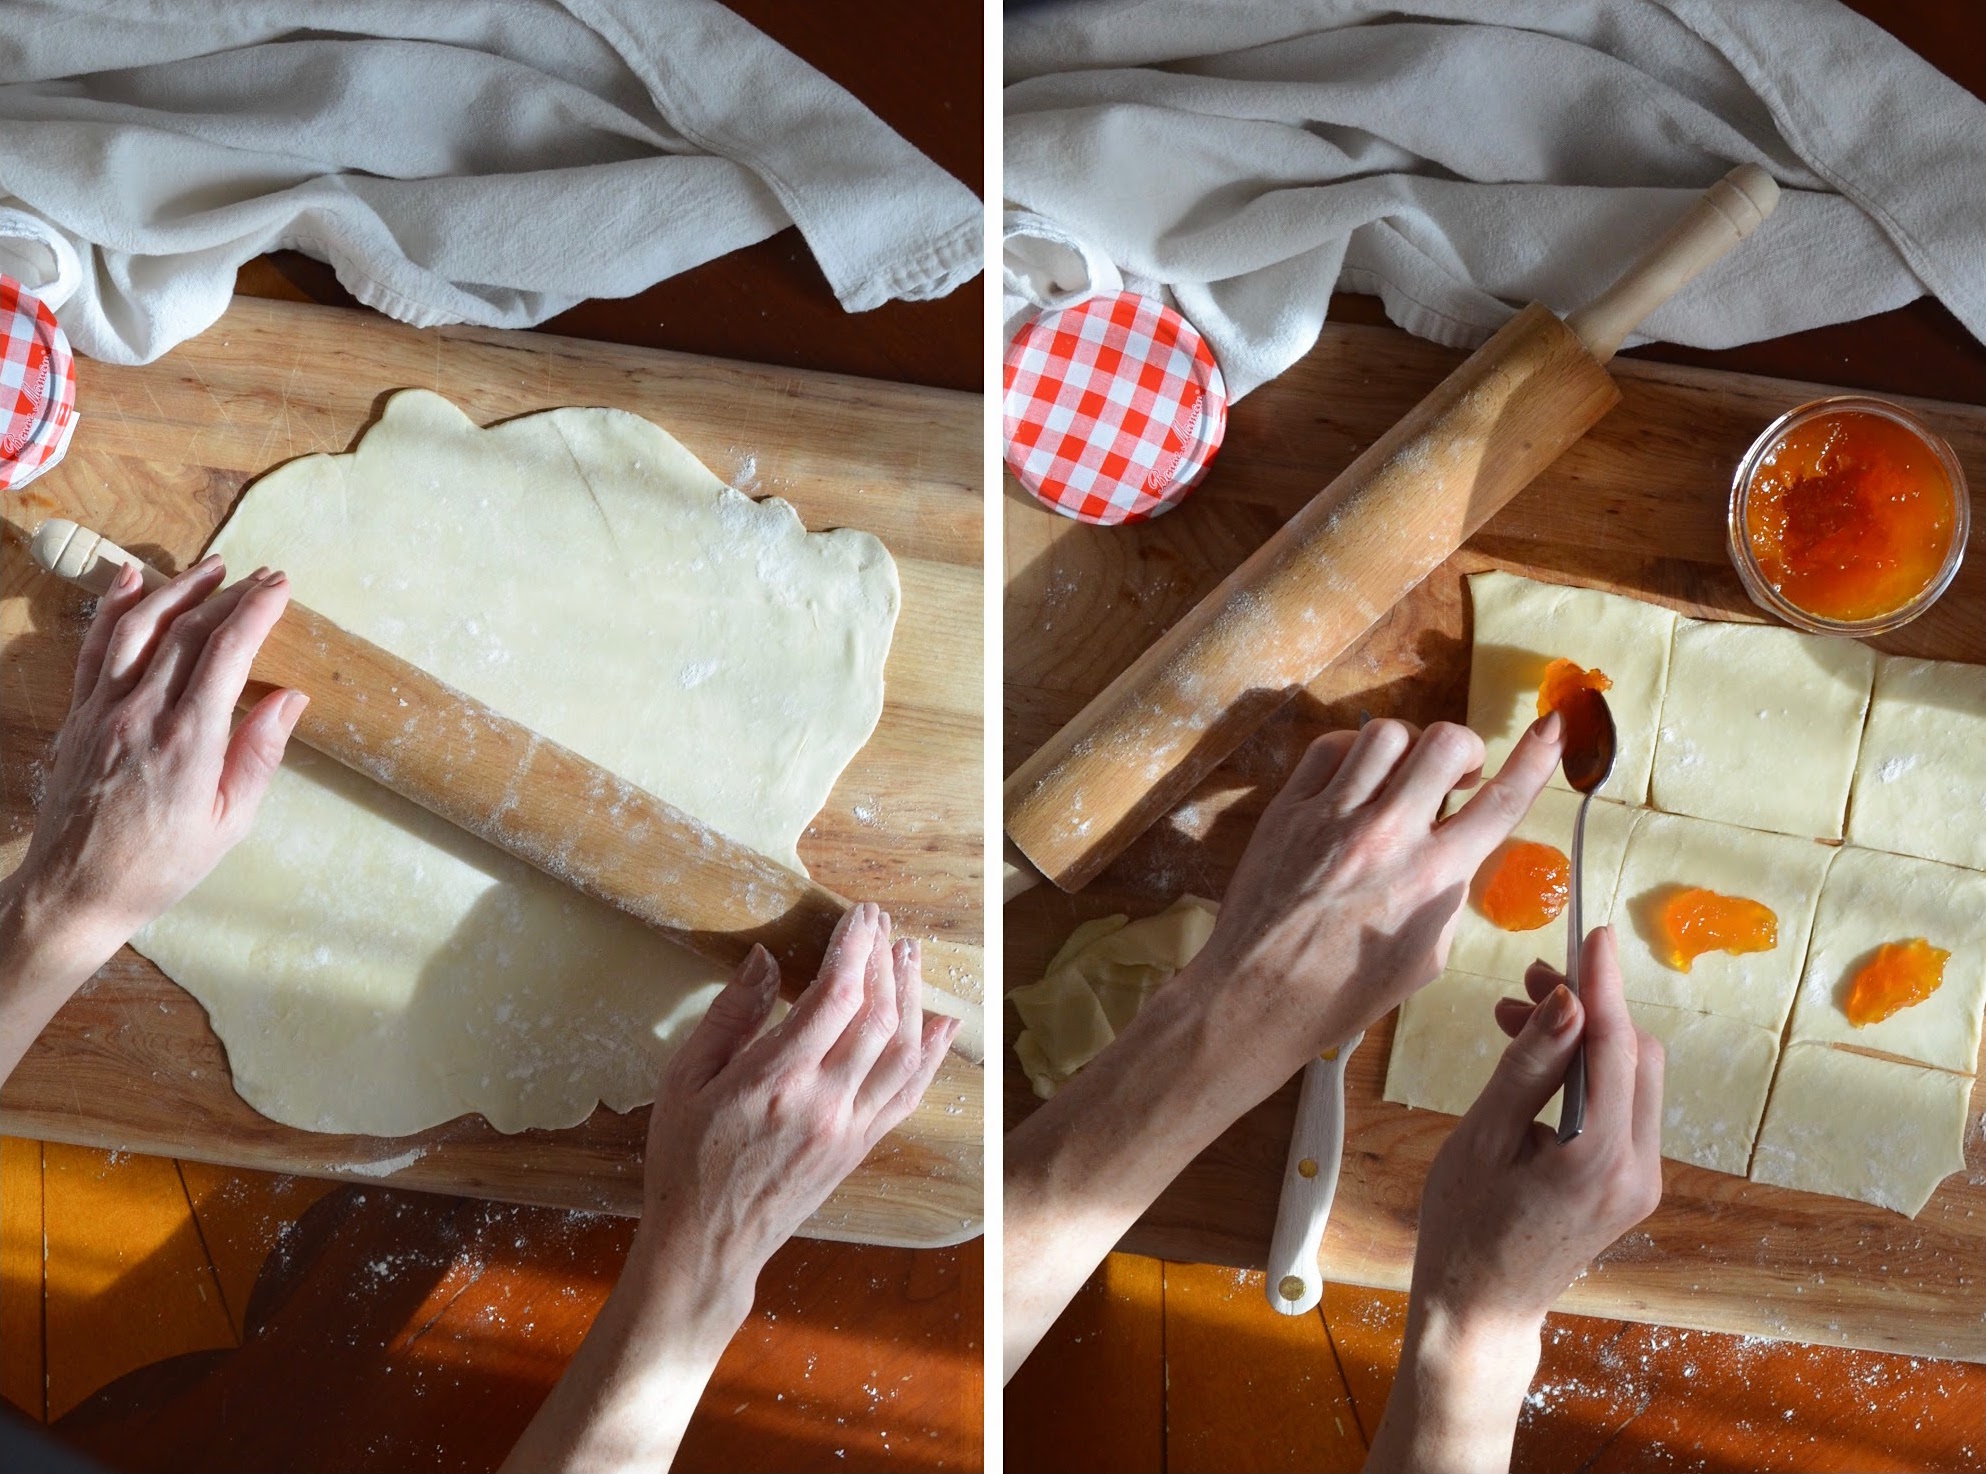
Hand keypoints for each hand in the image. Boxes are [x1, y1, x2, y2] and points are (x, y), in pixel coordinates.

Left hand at [14, 555, 303, 953]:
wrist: (76, 889)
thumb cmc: (160, 865)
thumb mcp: (229, 821)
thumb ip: (259, 754)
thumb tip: (289, 699)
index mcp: (189, 740)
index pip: (227, 653)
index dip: (256, 611)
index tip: (280, 587)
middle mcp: (142, 713)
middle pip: (188, 631)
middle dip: (230, 595)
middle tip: (262, 576)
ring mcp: (103, 710)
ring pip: (138, 627)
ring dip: (177, 589)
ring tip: (210, 569)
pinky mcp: (78, 716)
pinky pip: (95, 649)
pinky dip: (114, 609)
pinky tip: (133, 582)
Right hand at [636, 902, 958, 1287]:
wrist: (706, 1245)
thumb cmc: (684, 1159)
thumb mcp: (684, 1079)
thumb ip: (730, 1015)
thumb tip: (766, 959)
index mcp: (774, 1081)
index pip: (834, 997)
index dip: (855, 948)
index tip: (860, 914)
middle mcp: (823, 1104)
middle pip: (877, 1017)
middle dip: (885, 961)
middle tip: (883, 923)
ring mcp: (849, 1129)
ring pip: (902, 1052)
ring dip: (913, 998)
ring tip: (909, 957)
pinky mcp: (860, 1148)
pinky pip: (908, 1094)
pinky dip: (930, 1055)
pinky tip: (940, 1024)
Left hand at [1180, 713, 1562, 1080]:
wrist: (1259, 996)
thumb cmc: (1346, 991)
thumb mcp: (1428, 956)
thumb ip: (1448, 891)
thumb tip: (1453, 850)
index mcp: (1433, 878)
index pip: (1501, 802)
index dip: (1536, 759)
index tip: (1552, 729)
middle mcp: (1387, 836)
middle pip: (1444, 743)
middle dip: (1463, 748)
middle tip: (1456, 772)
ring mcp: (1333, 816)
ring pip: (1386, 734)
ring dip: (1407, 748)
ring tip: (1401, 777)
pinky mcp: (1288, 809)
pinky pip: (1328, 748)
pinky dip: (1352, 751)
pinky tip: (1355, 777)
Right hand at [1367, 926, 1663, 1473]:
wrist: (1479, 1312)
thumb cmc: (1465, 1229)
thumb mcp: (1483, 1140)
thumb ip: (1529, 1067)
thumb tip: (1567, 1002)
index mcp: (1600, 1162)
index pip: (1616, 1048)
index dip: (1604, 985)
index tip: (1594, 934)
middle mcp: (1638, 1172)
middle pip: (1635, 1058)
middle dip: (1588, 1008)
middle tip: (1528, 977)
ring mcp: (1641, 1182)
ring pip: (1630, 1079)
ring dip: (1583, 1038)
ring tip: (1513, 1014)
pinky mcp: (1629, 1185)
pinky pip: (1620, 1108)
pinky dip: (1585, 1073)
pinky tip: (1534, 1061)